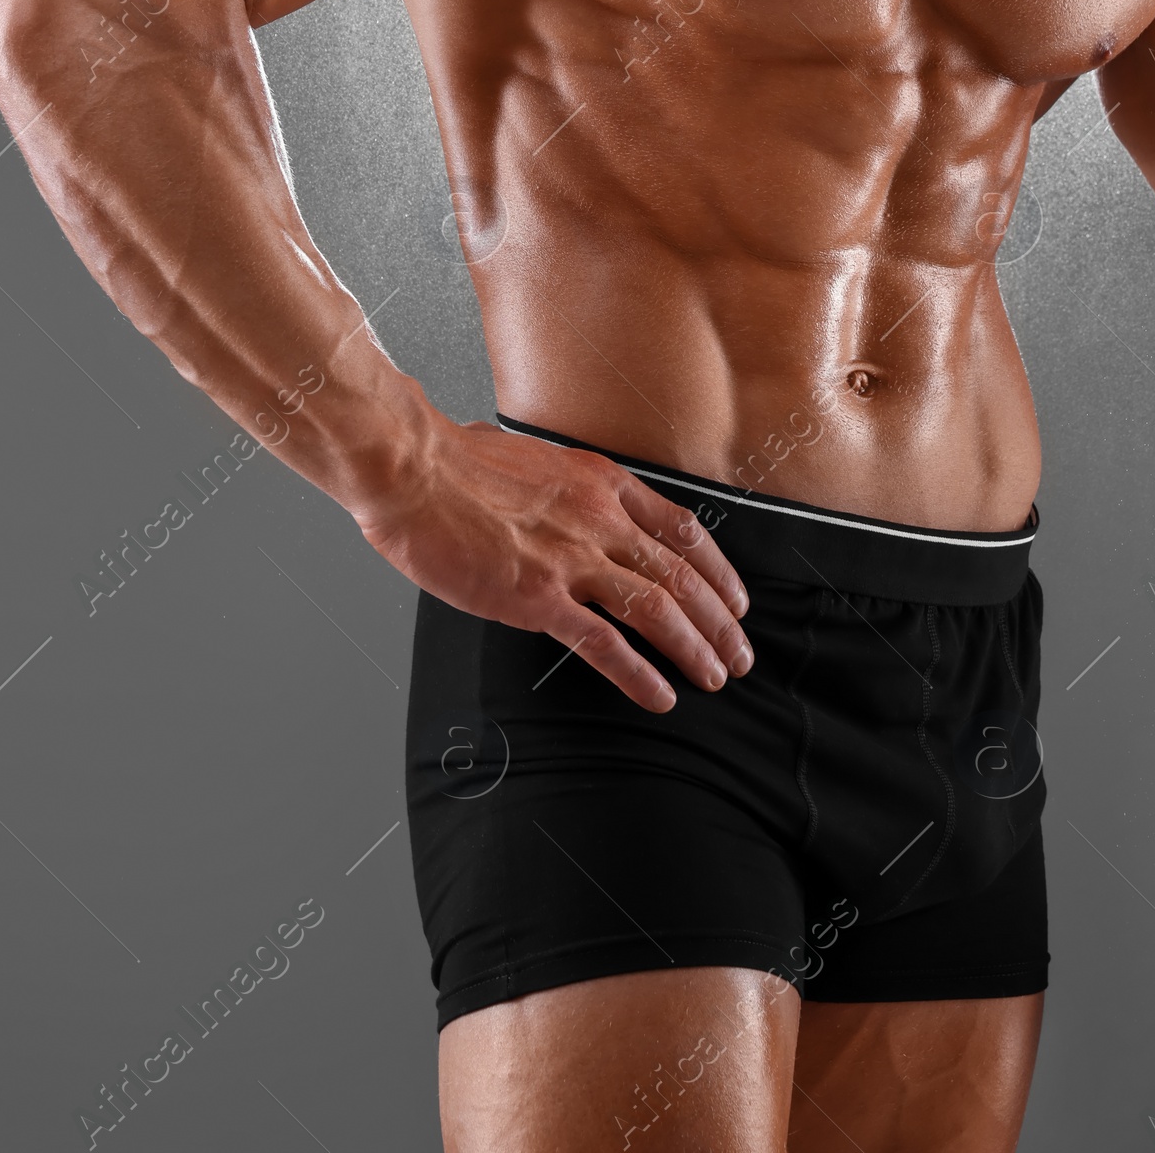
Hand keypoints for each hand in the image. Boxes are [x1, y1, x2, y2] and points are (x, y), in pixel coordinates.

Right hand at [356, 416, 753, 711]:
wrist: (414, 470)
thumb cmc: (457, 462)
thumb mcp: (535, 458)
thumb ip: (564, 486)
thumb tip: (566, 499)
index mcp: (602, 483)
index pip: (682, 529)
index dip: (718, 570)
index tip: (735, 598)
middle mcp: (599, 520)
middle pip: (682, 575)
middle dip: (720, 621)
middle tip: (740, 653)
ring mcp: (571, 560)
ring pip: (657, 609)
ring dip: (694, 648)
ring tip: (715, 676)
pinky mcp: (538, 598)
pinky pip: (603, 643)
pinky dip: (638, 674)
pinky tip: (658, 695)